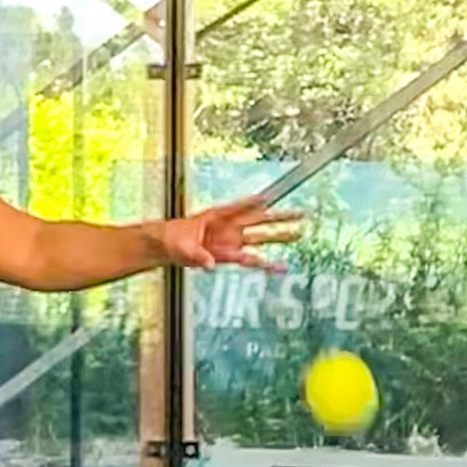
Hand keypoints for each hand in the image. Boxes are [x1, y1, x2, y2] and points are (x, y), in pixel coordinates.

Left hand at [156, 196, 303, 270]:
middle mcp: (228, 226)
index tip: (267, 199)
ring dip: (278, 236)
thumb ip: (196, 255)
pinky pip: (252, 259)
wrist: (167, 247)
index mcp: (216, 216)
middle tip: (299, 213)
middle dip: (278, 217)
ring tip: (298, 233)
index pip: (237, 208)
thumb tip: (209, 264)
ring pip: (260, 237)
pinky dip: (266, 264)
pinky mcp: (230, 255)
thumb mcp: (180, 247)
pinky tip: (280, 267)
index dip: (251, 203)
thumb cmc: (172, 239)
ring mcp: (232, 240)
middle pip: (258, 219)